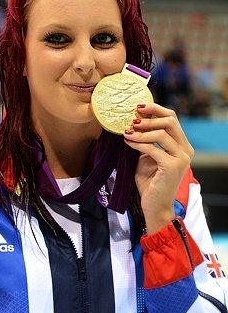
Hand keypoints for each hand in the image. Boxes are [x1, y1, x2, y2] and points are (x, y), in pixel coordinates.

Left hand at [123, 103, 193, 233]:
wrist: (155, 205)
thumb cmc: (150, 182)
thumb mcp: (148, 156)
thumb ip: (146, 141)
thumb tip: (133, 123)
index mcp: (182, 145)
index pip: (172, 119)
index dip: (155, 109)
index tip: (139, 107)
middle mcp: (185, 150)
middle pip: (170, 121)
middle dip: (149, 117)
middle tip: (132, 119)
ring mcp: (181, 158)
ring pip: (162, 133)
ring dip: (142, 130)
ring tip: (127, 131)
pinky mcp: (172, 166)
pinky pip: (152, 148)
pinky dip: (138, 143)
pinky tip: (128, 142)